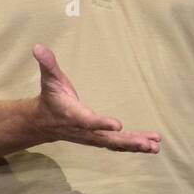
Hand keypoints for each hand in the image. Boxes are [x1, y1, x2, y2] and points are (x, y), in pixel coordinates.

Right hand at [29, 43, 160, 153]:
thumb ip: (48, 64)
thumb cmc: (51, 97)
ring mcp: (93, 137)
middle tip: (146, 144)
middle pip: (107, 139)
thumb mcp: (49, 79)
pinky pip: (118, 145)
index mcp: (74, 115)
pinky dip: (135, 145)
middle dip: (127, 141)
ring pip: (116, 144)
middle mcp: (85, 130)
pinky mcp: (99, 139)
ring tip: (155, 146)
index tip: (118, 124)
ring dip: (135, 145)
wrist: (44, 122)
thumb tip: (38, 46)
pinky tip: (152, 145)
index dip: (102, 123)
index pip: (88, 121)